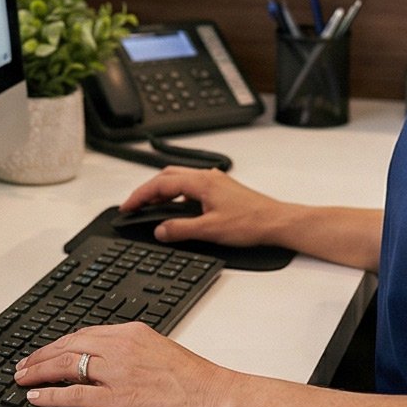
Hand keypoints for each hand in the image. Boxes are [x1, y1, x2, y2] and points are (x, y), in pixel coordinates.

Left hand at [12, 322, 246, 406]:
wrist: (216, 397)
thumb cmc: (195, 381)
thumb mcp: (158, 350)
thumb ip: (130, 352)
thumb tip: (105, 361)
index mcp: (130, 333)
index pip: (82, 334)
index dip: (57, 344)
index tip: (43, 352)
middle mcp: (120, 348)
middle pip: (68, 346)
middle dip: (40, 356)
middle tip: (22, 364)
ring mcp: (118, 373)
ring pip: (66, 366)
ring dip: (38, 372)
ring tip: (22, 378)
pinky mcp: (119, 398)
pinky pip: (75, 394)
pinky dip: (51, 394)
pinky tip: (37, 396)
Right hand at [119, 167, 291, 248]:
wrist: (278, 223)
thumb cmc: (252, 222)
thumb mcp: (210, 230)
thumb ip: (181, 229)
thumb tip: (160, 230)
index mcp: (201, 182)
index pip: (160, 184)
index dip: (140, 195)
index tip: (127, 206)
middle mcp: (207, 177)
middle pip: (167, 176)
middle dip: (148, 190)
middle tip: (136, 205)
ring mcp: (215, 182)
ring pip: (180, 180)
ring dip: (163, 191)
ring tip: (152, 207)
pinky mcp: (222, 190)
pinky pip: (191, 187)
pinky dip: (177, 195)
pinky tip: (179, 209)